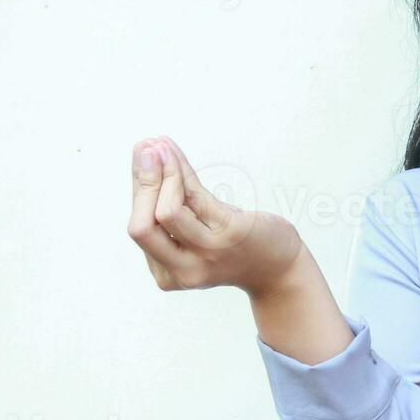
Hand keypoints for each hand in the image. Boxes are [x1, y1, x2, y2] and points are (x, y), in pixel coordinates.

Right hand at [127, 135, 305, 297]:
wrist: (281, 268)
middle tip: (145, 147)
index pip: (140, 228)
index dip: (138, 189)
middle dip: (142, 184)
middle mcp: (184, 270)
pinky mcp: (232, 234)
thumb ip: (169, 207)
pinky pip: (196, 197)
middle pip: (142, 227)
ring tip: (160, 145)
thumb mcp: (196, 231)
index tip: (140, 155)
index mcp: (167, 275)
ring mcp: (209, 253)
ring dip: (162, 172)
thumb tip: (144, 158)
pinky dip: (181, 171)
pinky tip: (174, 152)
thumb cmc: (234, 244)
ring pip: (167, 212)